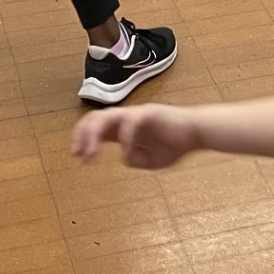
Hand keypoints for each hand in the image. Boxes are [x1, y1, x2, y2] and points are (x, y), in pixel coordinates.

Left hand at [70, 104, 200, 170]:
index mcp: (123, 128)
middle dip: (82, 135)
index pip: (95, 125)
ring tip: (90, 154)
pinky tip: (127, 153)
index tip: (77, 156)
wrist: (196, 133)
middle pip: (95, 117)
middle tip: (78, 154)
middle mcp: (126, 118)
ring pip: (107, 115)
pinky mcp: (149, 113)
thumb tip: (123, 156)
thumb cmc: (174, 144)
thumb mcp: (150, 160)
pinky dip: (125, 139)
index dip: (82, 138)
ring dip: (94, 135)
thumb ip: (134, 159)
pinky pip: (131, 122)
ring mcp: (137, 113)